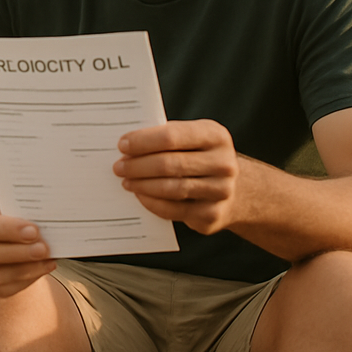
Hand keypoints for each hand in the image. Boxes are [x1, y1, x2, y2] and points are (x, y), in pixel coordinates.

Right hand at [0, 197, 54, 297]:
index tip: (34, 231)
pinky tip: (41, 270)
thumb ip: (16, 211)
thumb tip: (45, 220)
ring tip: (47, 260)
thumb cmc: (0, 214)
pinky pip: (1, 290)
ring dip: (24, 269)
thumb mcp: (2, 205)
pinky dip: (24, 281)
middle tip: (44, 249)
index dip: (6, 230)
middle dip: (17, 253)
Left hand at [113, 119, 240, 234]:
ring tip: (126, 181)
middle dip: (138, 166)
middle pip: (170, 164)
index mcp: (214, 135)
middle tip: (118, 166)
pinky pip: (175, 210)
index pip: (171, 136)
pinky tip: (140, 195)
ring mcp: (221, 191)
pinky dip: (153, 203)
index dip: (143, 141)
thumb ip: (165, 136)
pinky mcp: (213, 215)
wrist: (233, 188)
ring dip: (143, 185)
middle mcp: (223, 163)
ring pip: (172, 188)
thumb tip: (126, 145)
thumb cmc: (199, 156)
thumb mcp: (191, 137)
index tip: (122, 145)